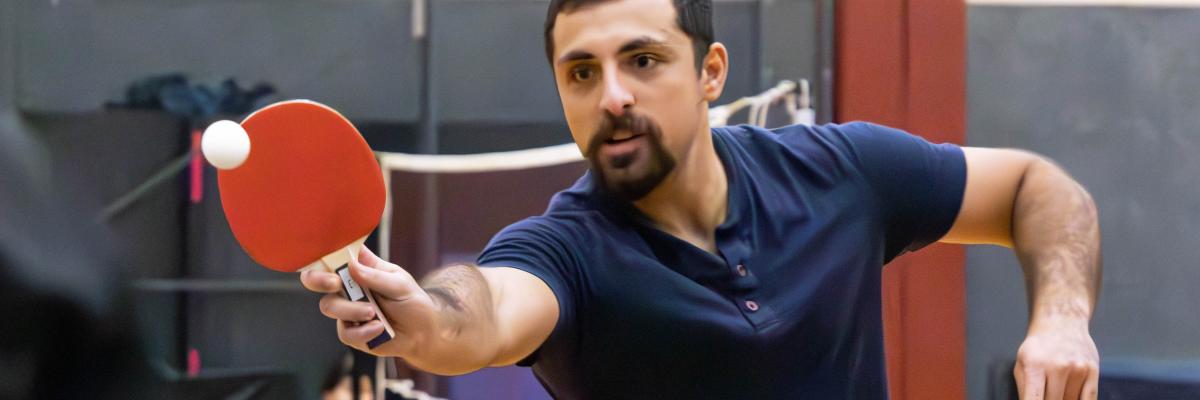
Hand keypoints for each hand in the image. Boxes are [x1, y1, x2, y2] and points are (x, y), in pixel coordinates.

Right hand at [300, 246, 438, 357]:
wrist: (422, 333)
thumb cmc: (412, 302)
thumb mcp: (400, 285)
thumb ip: (376, 276)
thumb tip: (352, 266)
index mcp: (360, 268)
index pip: (335, 255)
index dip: (325, 254)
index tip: (333, 257)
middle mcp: (349, 287)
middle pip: (316, 279)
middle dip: (318, 279)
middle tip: (335, 283)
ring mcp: (347, 309)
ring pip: (329, 306)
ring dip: (351, 310)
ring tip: (374, 313)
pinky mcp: (351, 332)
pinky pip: (345, 332)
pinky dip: (363, 331)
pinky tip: (379, 328)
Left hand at [1013, 318, 1098, 399]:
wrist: (1061, 323)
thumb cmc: (1037, 350)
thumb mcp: (1022, 367)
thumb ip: (1026, 393)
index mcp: (1034, 366)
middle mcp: (1058, 367)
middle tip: (1048, 395)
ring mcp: (1078, 369)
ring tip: (1057, 388)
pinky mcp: (1093, 372)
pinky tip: (1071, 397)